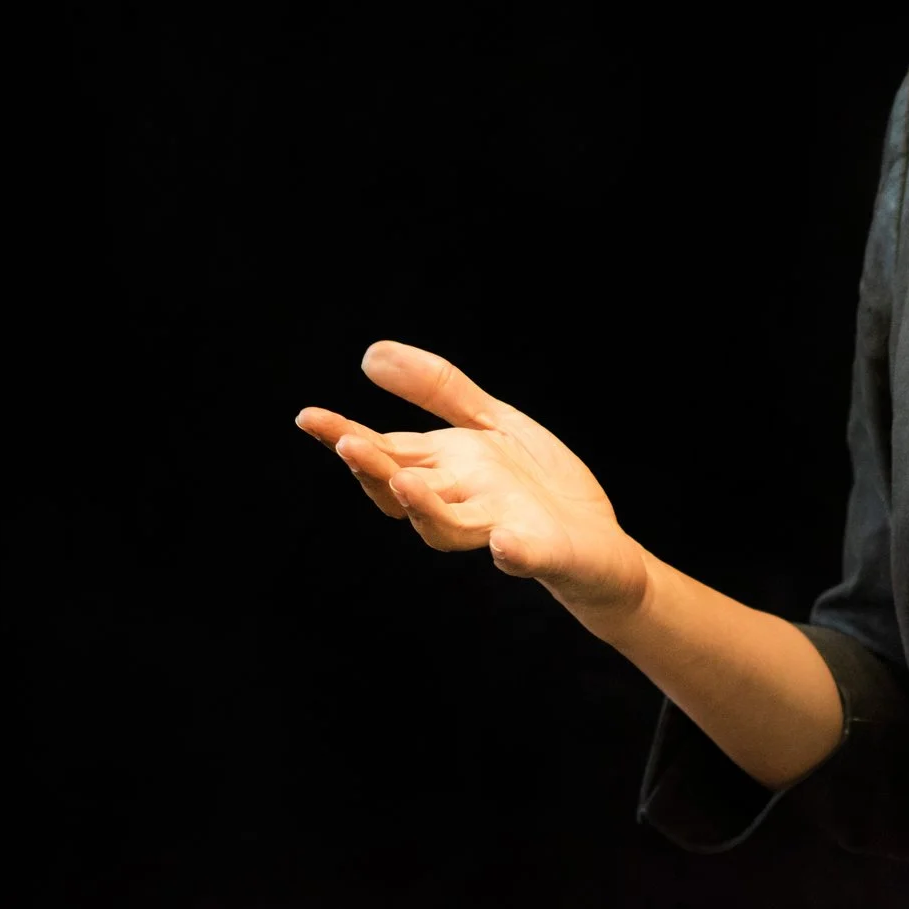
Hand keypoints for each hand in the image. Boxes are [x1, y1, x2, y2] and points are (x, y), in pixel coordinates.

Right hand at [294, 340, 649, 622]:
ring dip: (424, 508)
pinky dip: (512, 551)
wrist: (600, 543)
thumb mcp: (490, 424)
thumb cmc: (535, 484)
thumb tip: (370, 353)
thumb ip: (437, 391)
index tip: (308, 417)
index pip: (386, 452)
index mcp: (444, 468)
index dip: (346, 436)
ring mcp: (497, 527)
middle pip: (404, 490)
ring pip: (447, 527)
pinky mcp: (541, 552)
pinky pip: (523, 555)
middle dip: (375, 470)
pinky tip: (504, 544)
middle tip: (349, 444)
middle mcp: (459, 501)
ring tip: (406, 481)